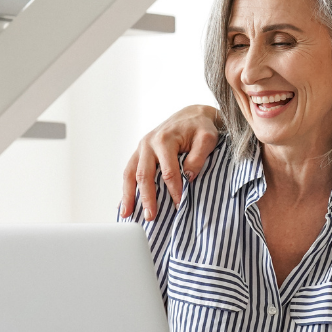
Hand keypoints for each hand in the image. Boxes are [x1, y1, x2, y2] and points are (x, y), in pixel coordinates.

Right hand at [120, 105, 218, 220]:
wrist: (192, 115)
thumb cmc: (201, 127)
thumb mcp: (207, 138)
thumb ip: (199, 156)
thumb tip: (188, 176)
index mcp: (164, 139)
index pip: (168, 170)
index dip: (173, 189)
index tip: (179, 204)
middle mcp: (148, 143)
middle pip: (144, 174)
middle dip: (147, 197)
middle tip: (151, 216)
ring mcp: (141, 148)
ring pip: (130, 174)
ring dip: (128, 195)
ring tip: (126, 214)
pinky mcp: (140, 153)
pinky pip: (129, 172)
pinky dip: (126, 188)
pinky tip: (124, 204)